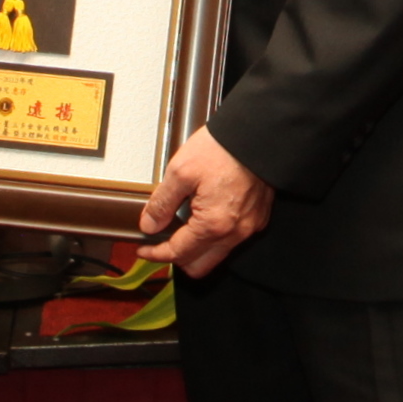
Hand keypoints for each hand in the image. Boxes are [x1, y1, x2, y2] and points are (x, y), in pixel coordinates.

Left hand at [134, 128, 272, 277]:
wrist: (257, 134)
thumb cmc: (224, 148)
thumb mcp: (181, 171)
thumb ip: (162, 203)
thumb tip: (150, 224)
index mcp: (213, 224)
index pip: (178, 254)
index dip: (156, 254)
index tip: (145, 250)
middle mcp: (234, 232)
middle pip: (199, 266)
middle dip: (177, 258)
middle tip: (160, 243)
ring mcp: (249, 227)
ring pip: (217, 255)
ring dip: (196, 248)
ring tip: (181, 227)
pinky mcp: (257, 217)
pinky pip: (232, 239)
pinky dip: (214, 236)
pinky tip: (203, 217)